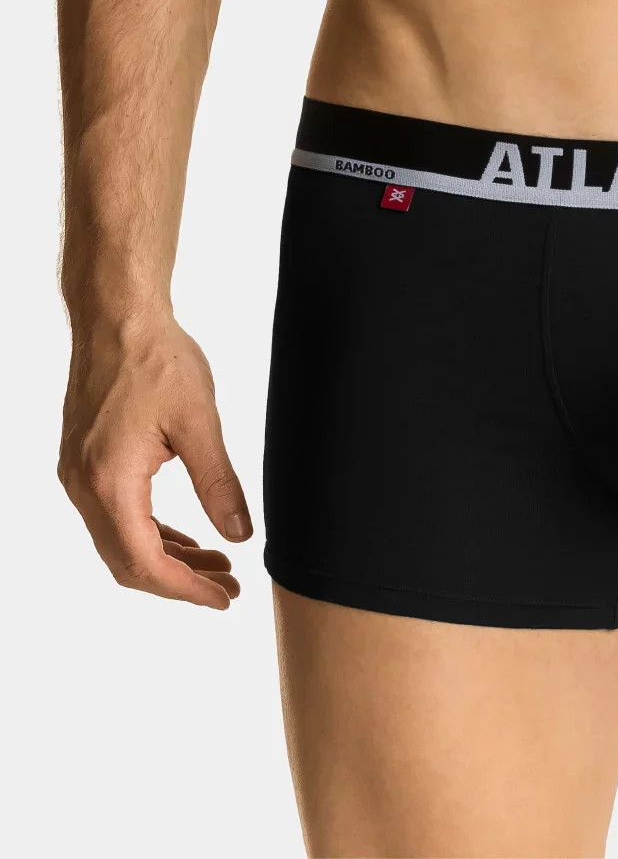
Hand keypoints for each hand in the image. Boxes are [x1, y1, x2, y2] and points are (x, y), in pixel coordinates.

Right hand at [58, 316, 251, 608]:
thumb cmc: (157, 360)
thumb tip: (240, 537)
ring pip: (120, 540)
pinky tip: (184, 536)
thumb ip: (219, 483)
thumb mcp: (199, 422)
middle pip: (127, 561)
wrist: (117, 318)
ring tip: (216, 564)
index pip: (144, 561)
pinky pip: (115, 515)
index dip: (185, 589)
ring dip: (166, 558)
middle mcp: (83, 487)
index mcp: (109, 482)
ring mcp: (78, 475)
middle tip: (227, 586)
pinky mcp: (85, 462)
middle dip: (178, 581)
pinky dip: (149, 532)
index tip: (224, 598)